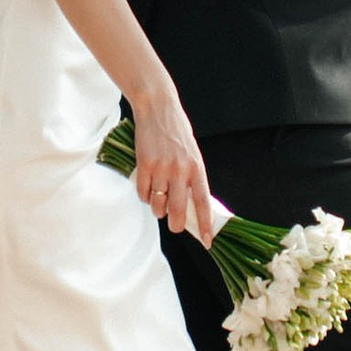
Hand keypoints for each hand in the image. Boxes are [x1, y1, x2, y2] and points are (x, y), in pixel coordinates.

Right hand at [127, 85, 215, 246]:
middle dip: (176, 224)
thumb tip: (193, 204)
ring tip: (159, 199)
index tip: (207, 242)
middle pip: (178, 211)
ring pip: (158, 206)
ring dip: (157, 209)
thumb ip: (192, 177)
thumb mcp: (192, 154)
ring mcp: (161, 168)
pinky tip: (148, 186)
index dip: (205, 225)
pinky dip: (145, 196)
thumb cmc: (176, 132)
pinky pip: (144, 194)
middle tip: (174, 225)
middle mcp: (181, 170)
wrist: (157, 108)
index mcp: (197, 168)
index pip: (203, 203)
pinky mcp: (144, 165)